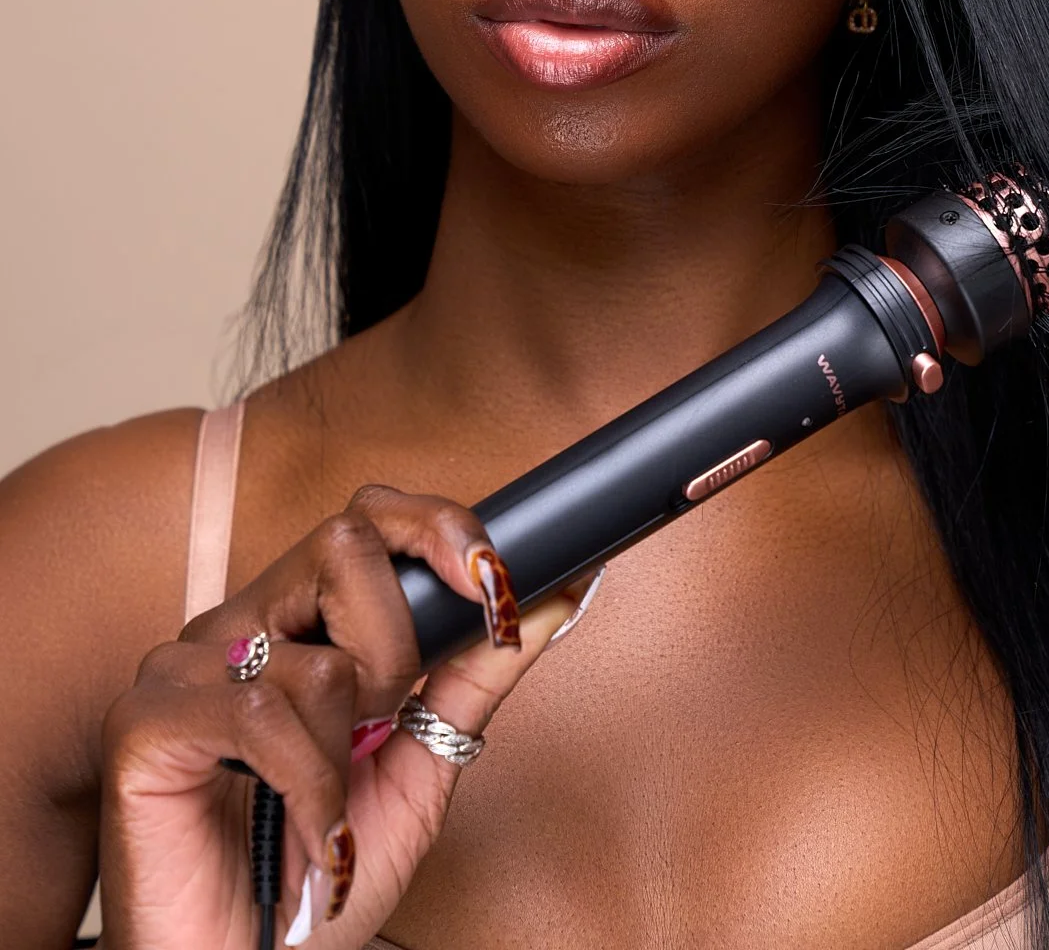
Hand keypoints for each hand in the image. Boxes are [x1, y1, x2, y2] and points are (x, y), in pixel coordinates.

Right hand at [99, 485, 587, 948]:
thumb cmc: (317, 879)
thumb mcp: (420, 768)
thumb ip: (474, 676)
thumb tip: (555, 594)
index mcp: (302, 622)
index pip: (370, 517)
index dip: (440, 529)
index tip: (499, 582)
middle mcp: (244, 624)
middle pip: (345, 543)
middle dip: (398, 645)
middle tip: (384, 723)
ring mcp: (187, 664)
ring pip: (321, 655)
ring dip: (348, 751)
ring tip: (324, 807)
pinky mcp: (145, 720)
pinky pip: (260, 714)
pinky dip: (309, 788)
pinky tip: (308, 833)